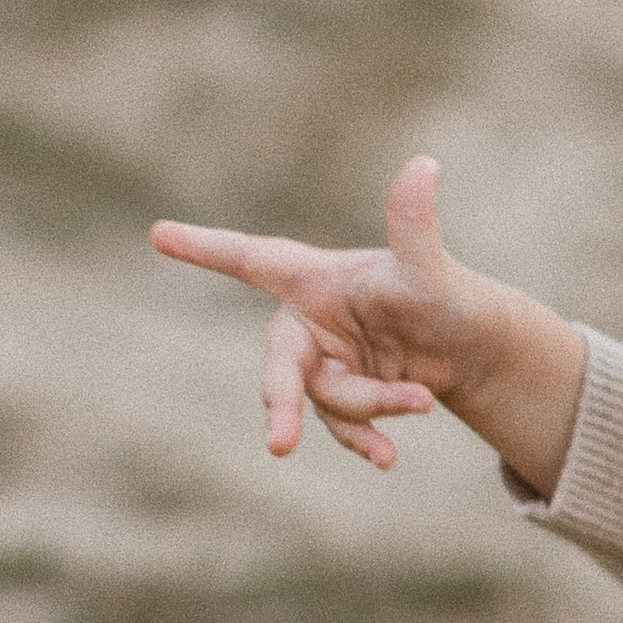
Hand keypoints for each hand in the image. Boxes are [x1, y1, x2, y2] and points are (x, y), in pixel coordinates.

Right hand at [150, 155, 586, 495]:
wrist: (465, 348)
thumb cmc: (443, 294)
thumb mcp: (430, 269)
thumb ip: (414, 226)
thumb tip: (424, 164)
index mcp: (315, 278)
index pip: (252, 259)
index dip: (205, 248)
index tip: (157, 233)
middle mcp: (308, 320)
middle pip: (279, 364)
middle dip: (282, 402)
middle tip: (280, 444)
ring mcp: (320, 363)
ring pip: (324, 399)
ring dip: (372, 405)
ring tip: (423, 402)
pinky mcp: (339, 398)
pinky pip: (341, 425)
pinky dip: (365, 440)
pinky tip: (386, 458)